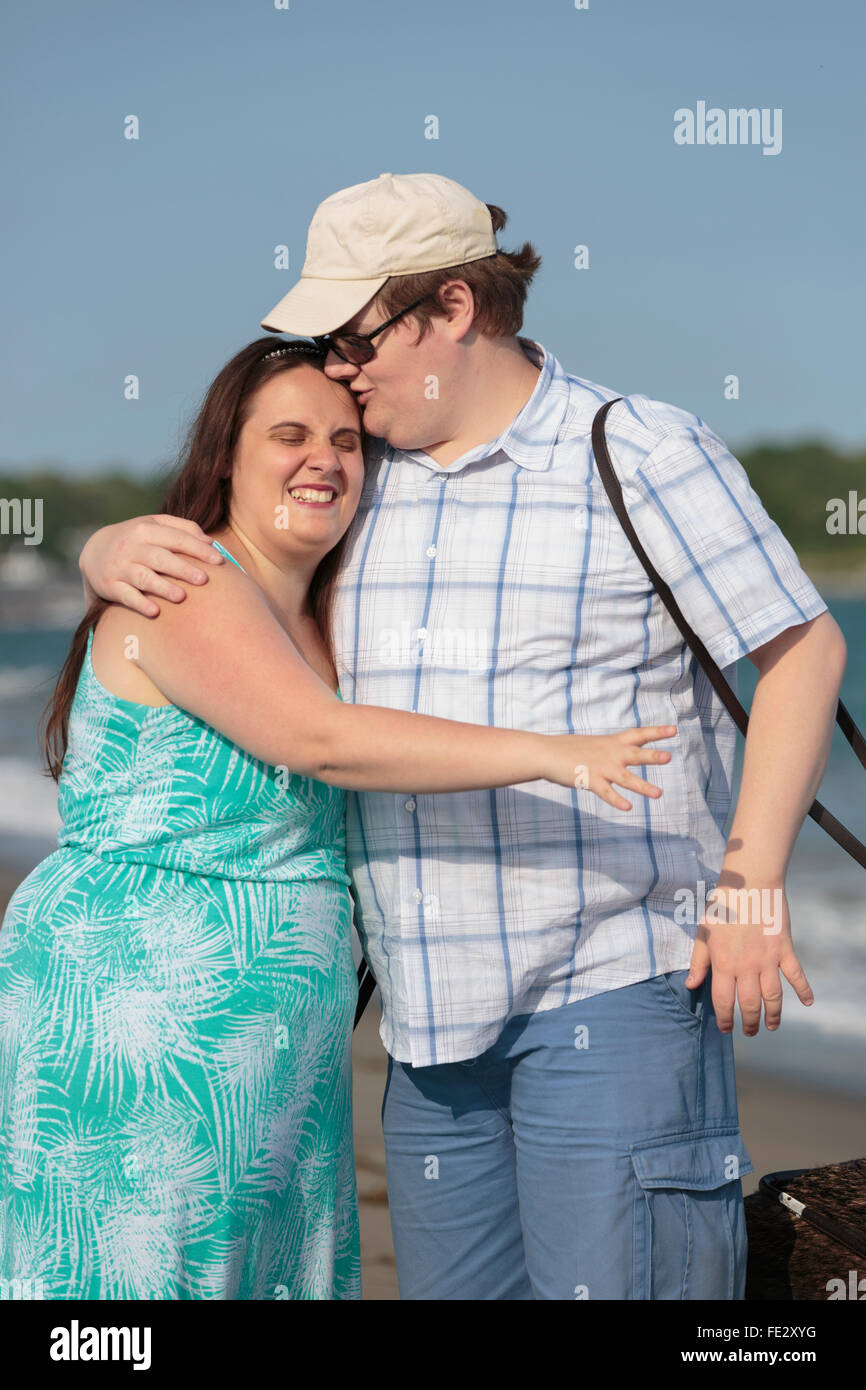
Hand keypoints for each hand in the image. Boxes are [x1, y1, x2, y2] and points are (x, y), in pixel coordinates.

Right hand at [78, 515, 223, 616]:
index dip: (198, 549)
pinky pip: (126, 596)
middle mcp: (132, 547)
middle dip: (182, 569)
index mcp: (146, 529)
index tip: (219, 561)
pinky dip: (140, 604)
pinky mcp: (111, 586)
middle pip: (160, 558)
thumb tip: (210, 542)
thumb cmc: (137, 539)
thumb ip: (183, 528)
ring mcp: (120, 567)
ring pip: (144, 578)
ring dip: (162, 587)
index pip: (176, 538)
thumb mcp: (154, 525)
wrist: (95, 551)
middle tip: (204, 580)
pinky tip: (155, 612)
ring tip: (181, 597)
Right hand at [547, 724, 676, 806]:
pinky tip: (628, 807)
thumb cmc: (570, 749)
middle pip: (636, 754)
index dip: (656, 731)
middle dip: (652, 756)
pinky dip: (617, 800)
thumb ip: (611, 750)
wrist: (547, 753)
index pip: (638, 734)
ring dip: (642, 786)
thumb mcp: (596, 744)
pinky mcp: (590, 781)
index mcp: (613, 742)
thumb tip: (620, 755)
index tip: (674, 729)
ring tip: (658, 794)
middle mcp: (610, 754)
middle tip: (669, 757)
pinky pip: (607, 793)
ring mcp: (601, 768)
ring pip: (626, 778)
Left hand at [686, 880, 813, 1033]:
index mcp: (724, 964)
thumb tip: (691, 985)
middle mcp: (747, 966)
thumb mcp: (703, 933)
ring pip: (773, 997)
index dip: (725, 1019)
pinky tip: (808, 1002)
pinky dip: (804, 990)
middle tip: (750, 1031)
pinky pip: (796, 975)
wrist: (749, 884)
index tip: (726, 1029)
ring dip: (773, 1015)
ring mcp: (768, 960)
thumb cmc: (722, 907)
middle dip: (750, 1023)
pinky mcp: (785, 950)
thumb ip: (698, 961)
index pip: (724, 1002)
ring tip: (771, 1026)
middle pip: (750, 1005)